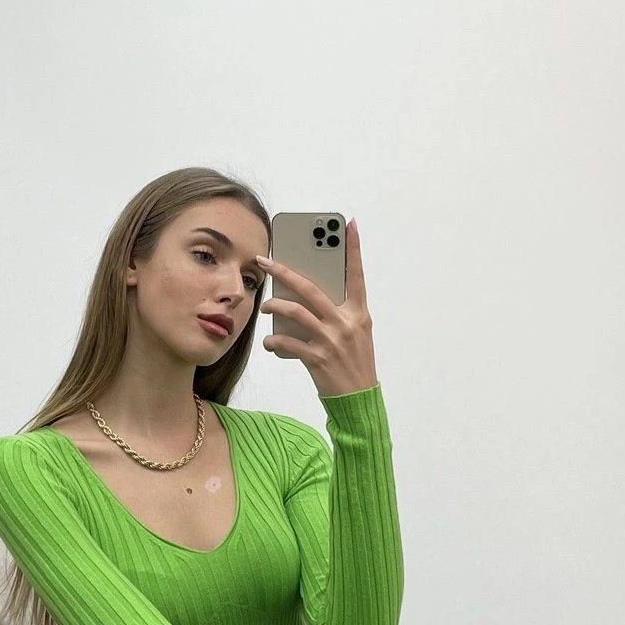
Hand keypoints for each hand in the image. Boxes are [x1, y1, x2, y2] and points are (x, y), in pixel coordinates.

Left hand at [255, 217, 378, 397]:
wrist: (359, 400)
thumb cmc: (354, 364)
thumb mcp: (355, 334)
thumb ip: (338, 313)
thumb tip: (306, 296)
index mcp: (359, 314)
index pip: (357, 275)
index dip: (354, 249)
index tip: (348, 224)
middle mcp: (346, 323)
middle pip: (312, 289)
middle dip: (285, 272)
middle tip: (266, 261)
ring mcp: (332, 341)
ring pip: (297, 312)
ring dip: (275, 305)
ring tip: (265, 304)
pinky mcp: (318, 359)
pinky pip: (290, 343)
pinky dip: (276, 340)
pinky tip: (270, 341)